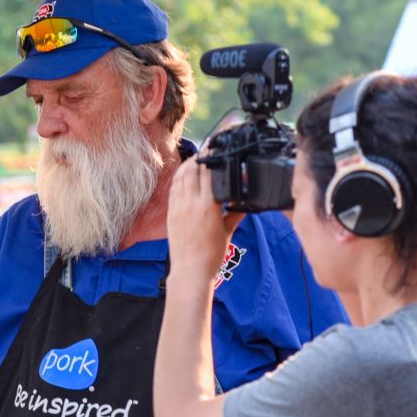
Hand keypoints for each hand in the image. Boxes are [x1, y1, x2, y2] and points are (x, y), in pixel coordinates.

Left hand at [167, 159, 242, 283]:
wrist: (190, 271)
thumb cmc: (211, 255)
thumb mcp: (228, 231)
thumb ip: (236, 213)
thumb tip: (245, 203)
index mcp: (209, 206)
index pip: (209, 172)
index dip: (212, 156)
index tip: (217, 145)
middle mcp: (191, 203)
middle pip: (193, 170)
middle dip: (200, 156)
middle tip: (208, 148)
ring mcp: (178, 208)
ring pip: (181, 177)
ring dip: (188, 164)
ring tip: (196, 158)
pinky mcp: (170, 214)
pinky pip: (173, 189)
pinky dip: (179, 178)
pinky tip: (184, 174)